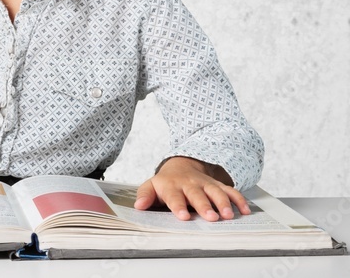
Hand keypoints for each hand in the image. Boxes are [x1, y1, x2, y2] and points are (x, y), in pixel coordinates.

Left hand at [135, 156, 250, 221]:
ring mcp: (205, 184)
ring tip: (228, 215)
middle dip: (205, 206)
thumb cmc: (165, 183)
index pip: (174, 197)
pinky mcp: (217, 185)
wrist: (180, 166)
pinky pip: (230, 191)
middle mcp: (190, 184)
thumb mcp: (151, 187)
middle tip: (211, 217)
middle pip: (198, 195)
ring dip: (223, 203)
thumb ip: (145, 196)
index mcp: (172, 186)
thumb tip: (138, 206)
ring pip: (216, 192)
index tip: (184, 216)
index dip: (179, 206)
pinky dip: (239, 200)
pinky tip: (245, 211)